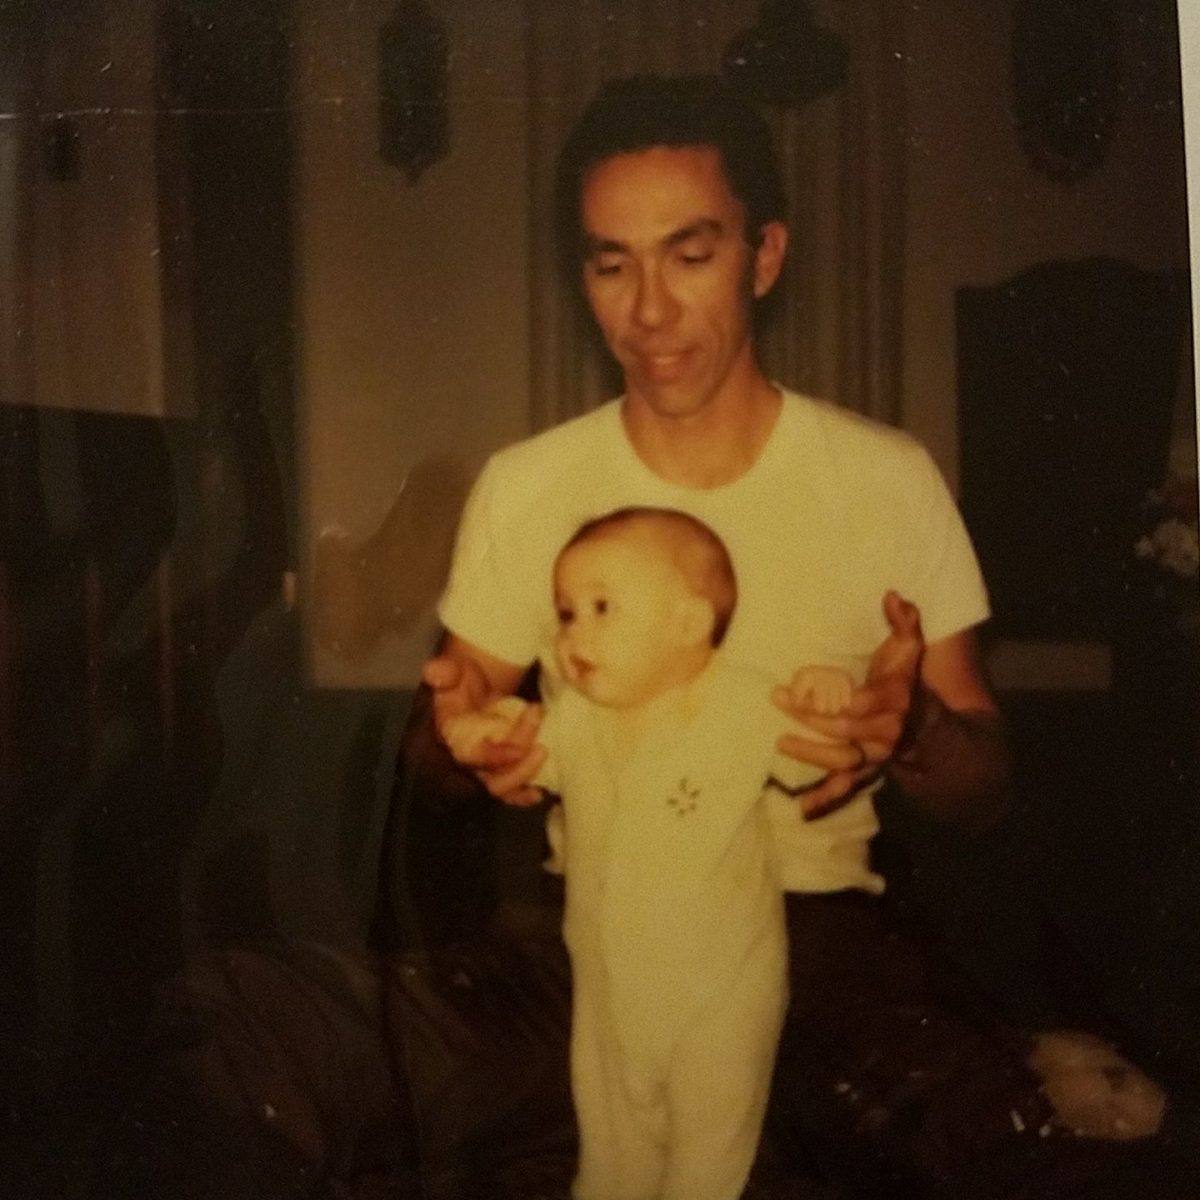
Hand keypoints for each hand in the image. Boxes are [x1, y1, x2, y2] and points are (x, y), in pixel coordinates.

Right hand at [421, 655, 546, 805]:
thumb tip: (435, 671)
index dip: (494, 757)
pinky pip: (509, 791)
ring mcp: (483, 767)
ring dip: (525, 774)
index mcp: (450, 736)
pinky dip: (523, 795)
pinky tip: (538, 793)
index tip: (518, 749)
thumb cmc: (462, 678)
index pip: (469, 756)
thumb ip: (445, 671)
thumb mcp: (453, 669)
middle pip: (490, 779)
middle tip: (541, 747)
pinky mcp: (498, 768)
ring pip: (502, 786)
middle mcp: (464, 758)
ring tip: (543, 751)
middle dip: (518, 768)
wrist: (474, 683)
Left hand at [772, 591, 923, 817]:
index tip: (799, 684)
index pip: (859, 702)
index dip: (829, 696)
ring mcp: (875, 756)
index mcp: (894, 701)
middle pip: (844, 729)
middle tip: (778, 698)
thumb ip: (904, 621)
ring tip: (780, 741)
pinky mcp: (865, 771)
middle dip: (809, 715)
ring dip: (811, 753)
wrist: (925, 722)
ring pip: (842, 759)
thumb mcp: (908, 648)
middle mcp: (886, 733)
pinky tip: (802, 809)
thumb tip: (893, 595)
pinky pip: (846, 788)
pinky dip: (825, 800)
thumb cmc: (905, 679)